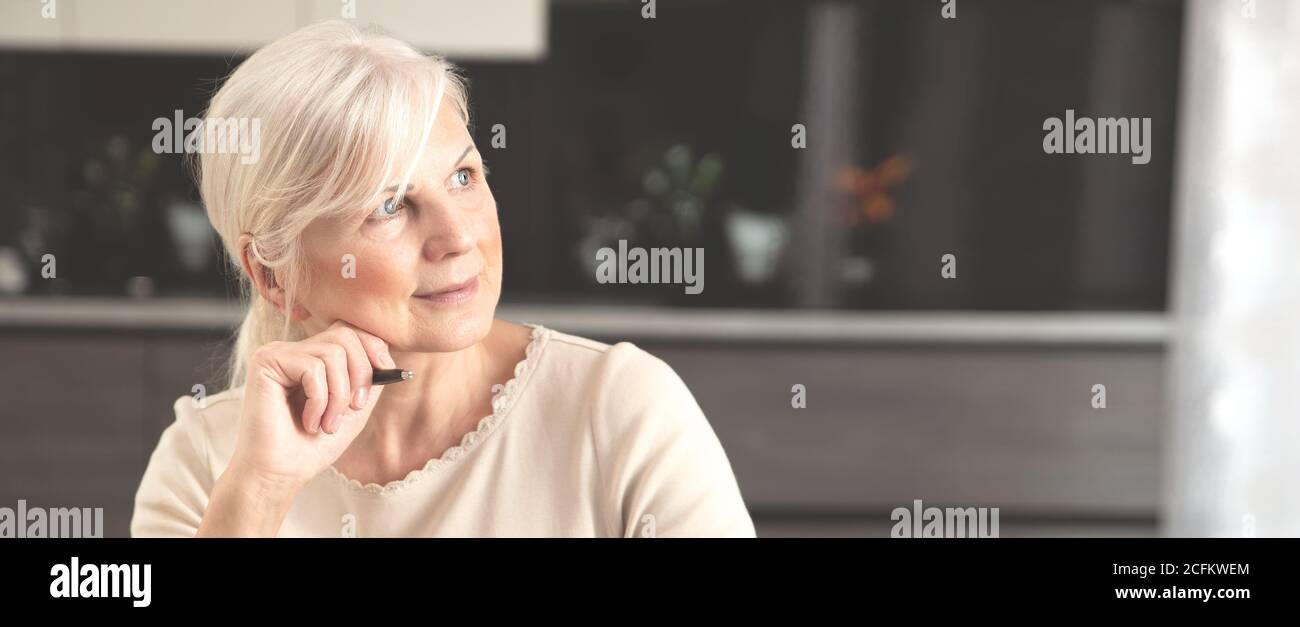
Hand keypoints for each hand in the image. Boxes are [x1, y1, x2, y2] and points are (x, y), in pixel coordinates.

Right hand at [228, 320, 395, 490]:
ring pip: (332, 353)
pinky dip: (320, 401)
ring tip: (328, 424)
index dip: (374, 347)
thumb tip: (386, 353)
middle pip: (345, 334)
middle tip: (354, 408)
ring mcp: (276, 353)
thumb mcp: (354, 409)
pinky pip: (313, 368)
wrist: (280, 474)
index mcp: (310, 356)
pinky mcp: (265, 362)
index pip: (349, 330)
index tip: (387, 372)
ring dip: (339, 396)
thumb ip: (370, 378)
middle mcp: (291, 349)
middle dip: (360, 374)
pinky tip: (309, 422)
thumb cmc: (312, 447)